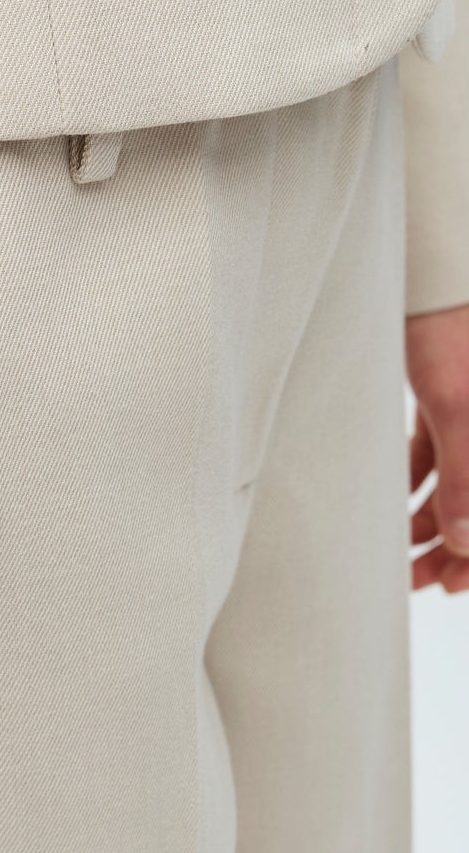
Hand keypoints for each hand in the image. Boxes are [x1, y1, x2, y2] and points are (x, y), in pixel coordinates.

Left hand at [407, 302, 468, 592]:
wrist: (427, 266)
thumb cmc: (450, 326)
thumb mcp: (456, 407)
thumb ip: (464, 476)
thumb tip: (466, 542)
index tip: (451, 586)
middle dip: (456, 544)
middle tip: (416, 578)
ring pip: (462, 482)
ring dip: (433, 518)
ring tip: (398, 550)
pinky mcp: (449, 398)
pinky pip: (439, 453)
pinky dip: (417, 480)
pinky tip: (390, 503)